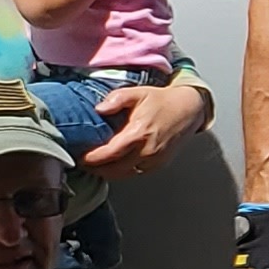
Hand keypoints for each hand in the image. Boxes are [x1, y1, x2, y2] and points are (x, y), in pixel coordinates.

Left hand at [79, 79, 208, 177]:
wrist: (188, 109)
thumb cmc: (162, 101)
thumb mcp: (137, 93)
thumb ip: (116, 99)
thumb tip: (99, 109)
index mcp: (139, 133)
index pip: (109, 153)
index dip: (92, 159)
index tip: (80, 158)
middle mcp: (147, 150)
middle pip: (114, 169)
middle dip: (96, 169)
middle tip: (83, 164)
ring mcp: (154, 159)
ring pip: (124, 174)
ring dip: (108, 173)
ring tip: (95, 167)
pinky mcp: (159, 164)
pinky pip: (136, 173)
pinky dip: (122, 172)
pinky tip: (114, 166)